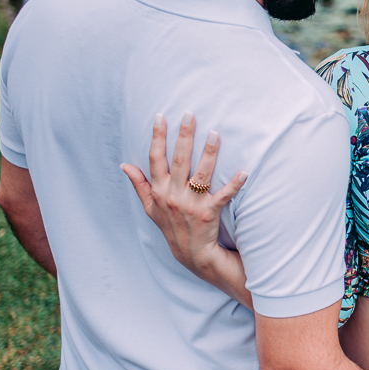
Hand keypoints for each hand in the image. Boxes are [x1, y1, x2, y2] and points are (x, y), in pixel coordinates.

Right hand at [120, 112, 249, 303]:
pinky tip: (244, 172)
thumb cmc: (171, 227)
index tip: (160, 117)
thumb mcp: (150, 208)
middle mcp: (173, 195)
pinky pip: (223, 196)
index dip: (157, 137)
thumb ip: (140, 185)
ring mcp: (191, 205)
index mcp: (159, 191)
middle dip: (184, 136)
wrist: (190, 255)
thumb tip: (124, 165)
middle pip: (179, 161)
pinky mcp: (209, 214)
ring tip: (216, 134)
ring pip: (201, 174)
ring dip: (209, 154)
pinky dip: (234, 185)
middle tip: (190, 114)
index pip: (156, 159)